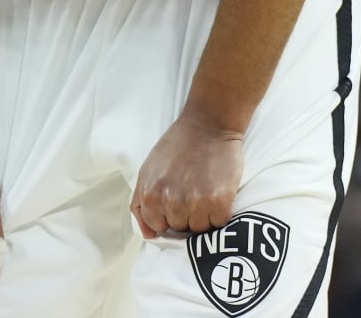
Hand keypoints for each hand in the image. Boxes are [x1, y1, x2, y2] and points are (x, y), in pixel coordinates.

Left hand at [130, 111, 245, 237]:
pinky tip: (217, 192)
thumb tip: (149, 235)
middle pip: (180, 228)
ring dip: (203, 214)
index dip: (167, 214)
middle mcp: (172, 202)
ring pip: (200, 229)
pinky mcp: (220, 202)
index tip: (175, 198)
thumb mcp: (147, 170)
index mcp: (151, 195)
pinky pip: (219, 223)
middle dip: (185, 213)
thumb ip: (140, 203)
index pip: (157, 226)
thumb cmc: (177, 146)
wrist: (208, 125)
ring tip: (204, 190)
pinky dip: (220, 212)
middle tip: (191, 189)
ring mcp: (197, 203)